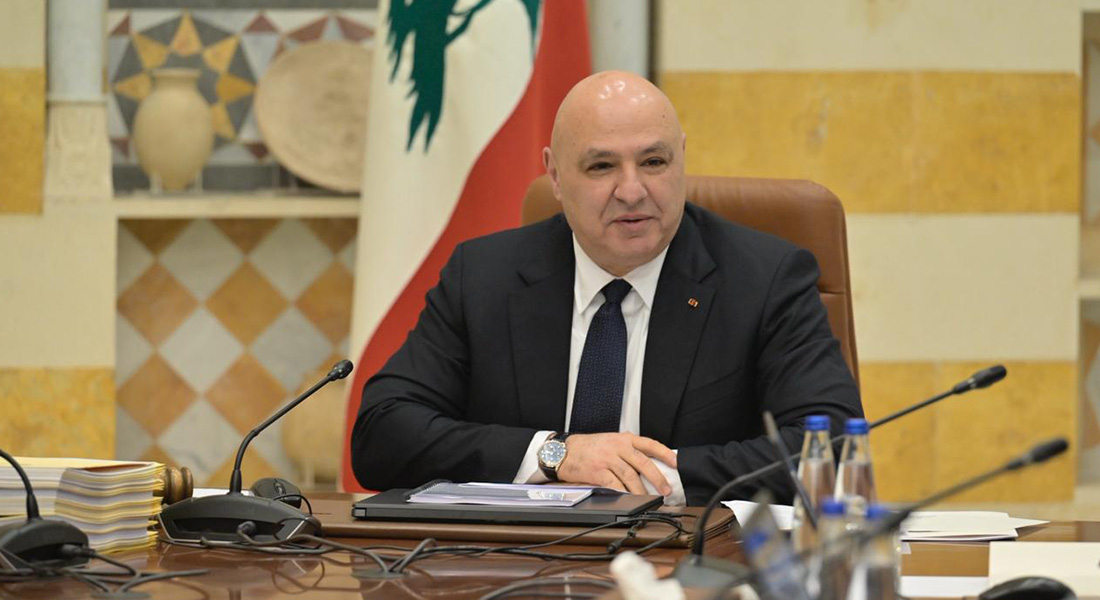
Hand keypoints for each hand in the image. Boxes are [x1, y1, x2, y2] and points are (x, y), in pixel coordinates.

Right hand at [557, 433, 676, 495]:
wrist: (564, 451)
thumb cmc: (588, 447)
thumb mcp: (611, 441)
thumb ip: (628, 450)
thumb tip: (648, 466)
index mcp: (624, 439)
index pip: (650, 444)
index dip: (665, 453)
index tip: (676, 463)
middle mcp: (617, 447)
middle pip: (643, 463)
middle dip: (657, 478)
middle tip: (665, 490)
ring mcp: (607, 458)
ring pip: (631, 476)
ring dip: (642, 490)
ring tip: (649, 498)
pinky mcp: (598, 471)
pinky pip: (615, 484)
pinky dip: (624, 493)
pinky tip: (629, 499)